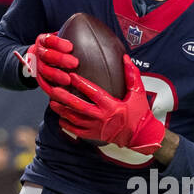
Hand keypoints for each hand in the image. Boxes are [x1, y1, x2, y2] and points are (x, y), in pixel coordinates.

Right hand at [16, 32, 77, 87]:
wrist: (38, 58)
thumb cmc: (57, 48)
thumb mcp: (60, 38)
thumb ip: (72, 35)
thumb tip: (96, 32)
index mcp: (43, 40)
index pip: (48, 40)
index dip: (58, 43)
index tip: (70, 47)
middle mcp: (38, 53)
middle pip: (46, 55)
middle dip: (60, 59)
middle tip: (74, 63)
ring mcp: (37, 67)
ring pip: (44, 72)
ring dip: (56, 76)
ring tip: (68, 80)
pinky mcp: (39, 80)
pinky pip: (44, 86)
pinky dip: (53, 90)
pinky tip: (63, 93)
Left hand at [39, 54, 164, 154]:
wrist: (141, 136)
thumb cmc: (139, 112)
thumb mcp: (138, 92)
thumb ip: (132, 74)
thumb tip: (125, 58)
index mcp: (112, 106)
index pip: (94, 93)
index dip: (82, 84)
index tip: (71, 75)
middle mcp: (102, 117)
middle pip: (79, 106)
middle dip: (65, 98)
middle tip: (54, 90)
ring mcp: (96, 128)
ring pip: (75, 119)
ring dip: (62, 110)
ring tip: (52, 102)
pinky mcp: (94, 135)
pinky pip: (77, 131)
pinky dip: (67, 125)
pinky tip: (60, 118)